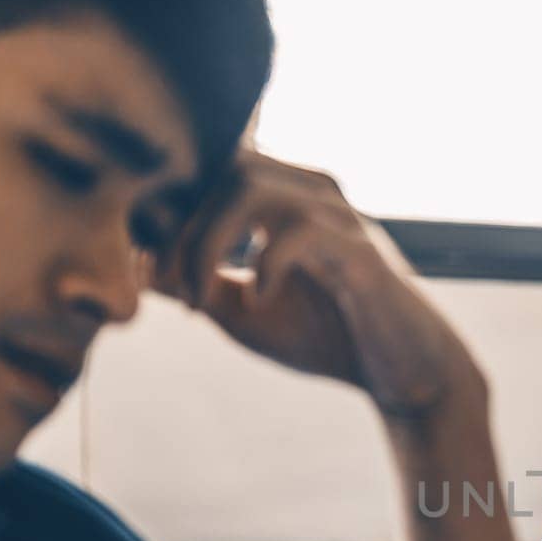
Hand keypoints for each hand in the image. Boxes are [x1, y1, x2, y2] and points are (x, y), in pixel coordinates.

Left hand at [154, 150, 486, 424]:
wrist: (403, 375)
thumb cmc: (327, 339)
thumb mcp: (243, 314)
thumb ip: (196, 285)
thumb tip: (137, 265)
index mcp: (284, 198)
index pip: (210, 168)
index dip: (168, 212)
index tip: (151, 271)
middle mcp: (312, 191)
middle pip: (221, 165)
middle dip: (180, 227)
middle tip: (172, 290)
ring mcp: (339, 216)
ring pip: (249, 187)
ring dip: (207, 244)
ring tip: (200, 299)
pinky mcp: (360, 252)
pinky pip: (295, 234)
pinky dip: (263, 268)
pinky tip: (261, 301)